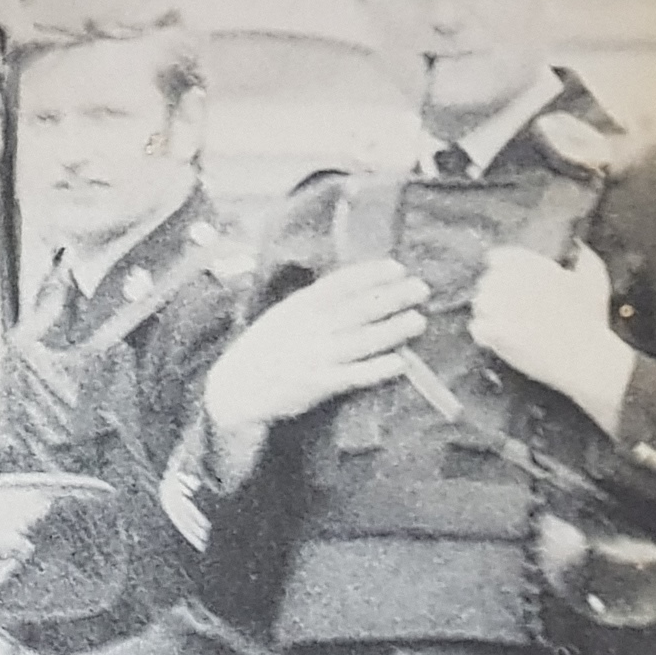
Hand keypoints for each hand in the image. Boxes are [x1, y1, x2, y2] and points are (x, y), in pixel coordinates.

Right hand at [197, 258, 424, 432]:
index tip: (397, 267)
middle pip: (358, 309)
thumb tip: (357, 288)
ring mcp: (315, 356)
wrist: (234, 387)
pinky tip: (399, 363)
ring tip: (418, 321)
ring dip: (392, 330)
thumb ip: (314, 303)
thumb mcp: (283, 316)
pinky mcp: (318, 384)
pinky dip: (376, 369)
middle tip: (421, 289)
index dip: (370, 275)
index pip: (340, 284)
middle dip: (391, 297)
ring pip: (361, 340)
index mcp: (299, 307)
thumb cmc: (264, 349)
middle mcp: (309, 328)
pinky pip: (353, 375)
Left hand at [470, 243, 636, 429]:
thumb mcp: (595, 280)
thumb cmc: (591, 320)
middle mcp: (513, 281)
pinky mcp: (494, 331)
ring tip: (505, 324)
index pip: (498, 258)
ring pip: (480, 304)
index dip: (500, 269)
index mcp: (533, 266)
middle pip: (487, 282)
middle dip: (495, 293)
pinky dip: (485, 334)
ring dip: (489, 313)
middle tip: (509, 308)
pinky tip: (499, 338)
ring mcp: (501, 307)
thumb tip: (577, 244)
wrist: (584, 357)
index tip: (507, 281)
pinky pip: (477, 327)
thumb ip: (584, 258)